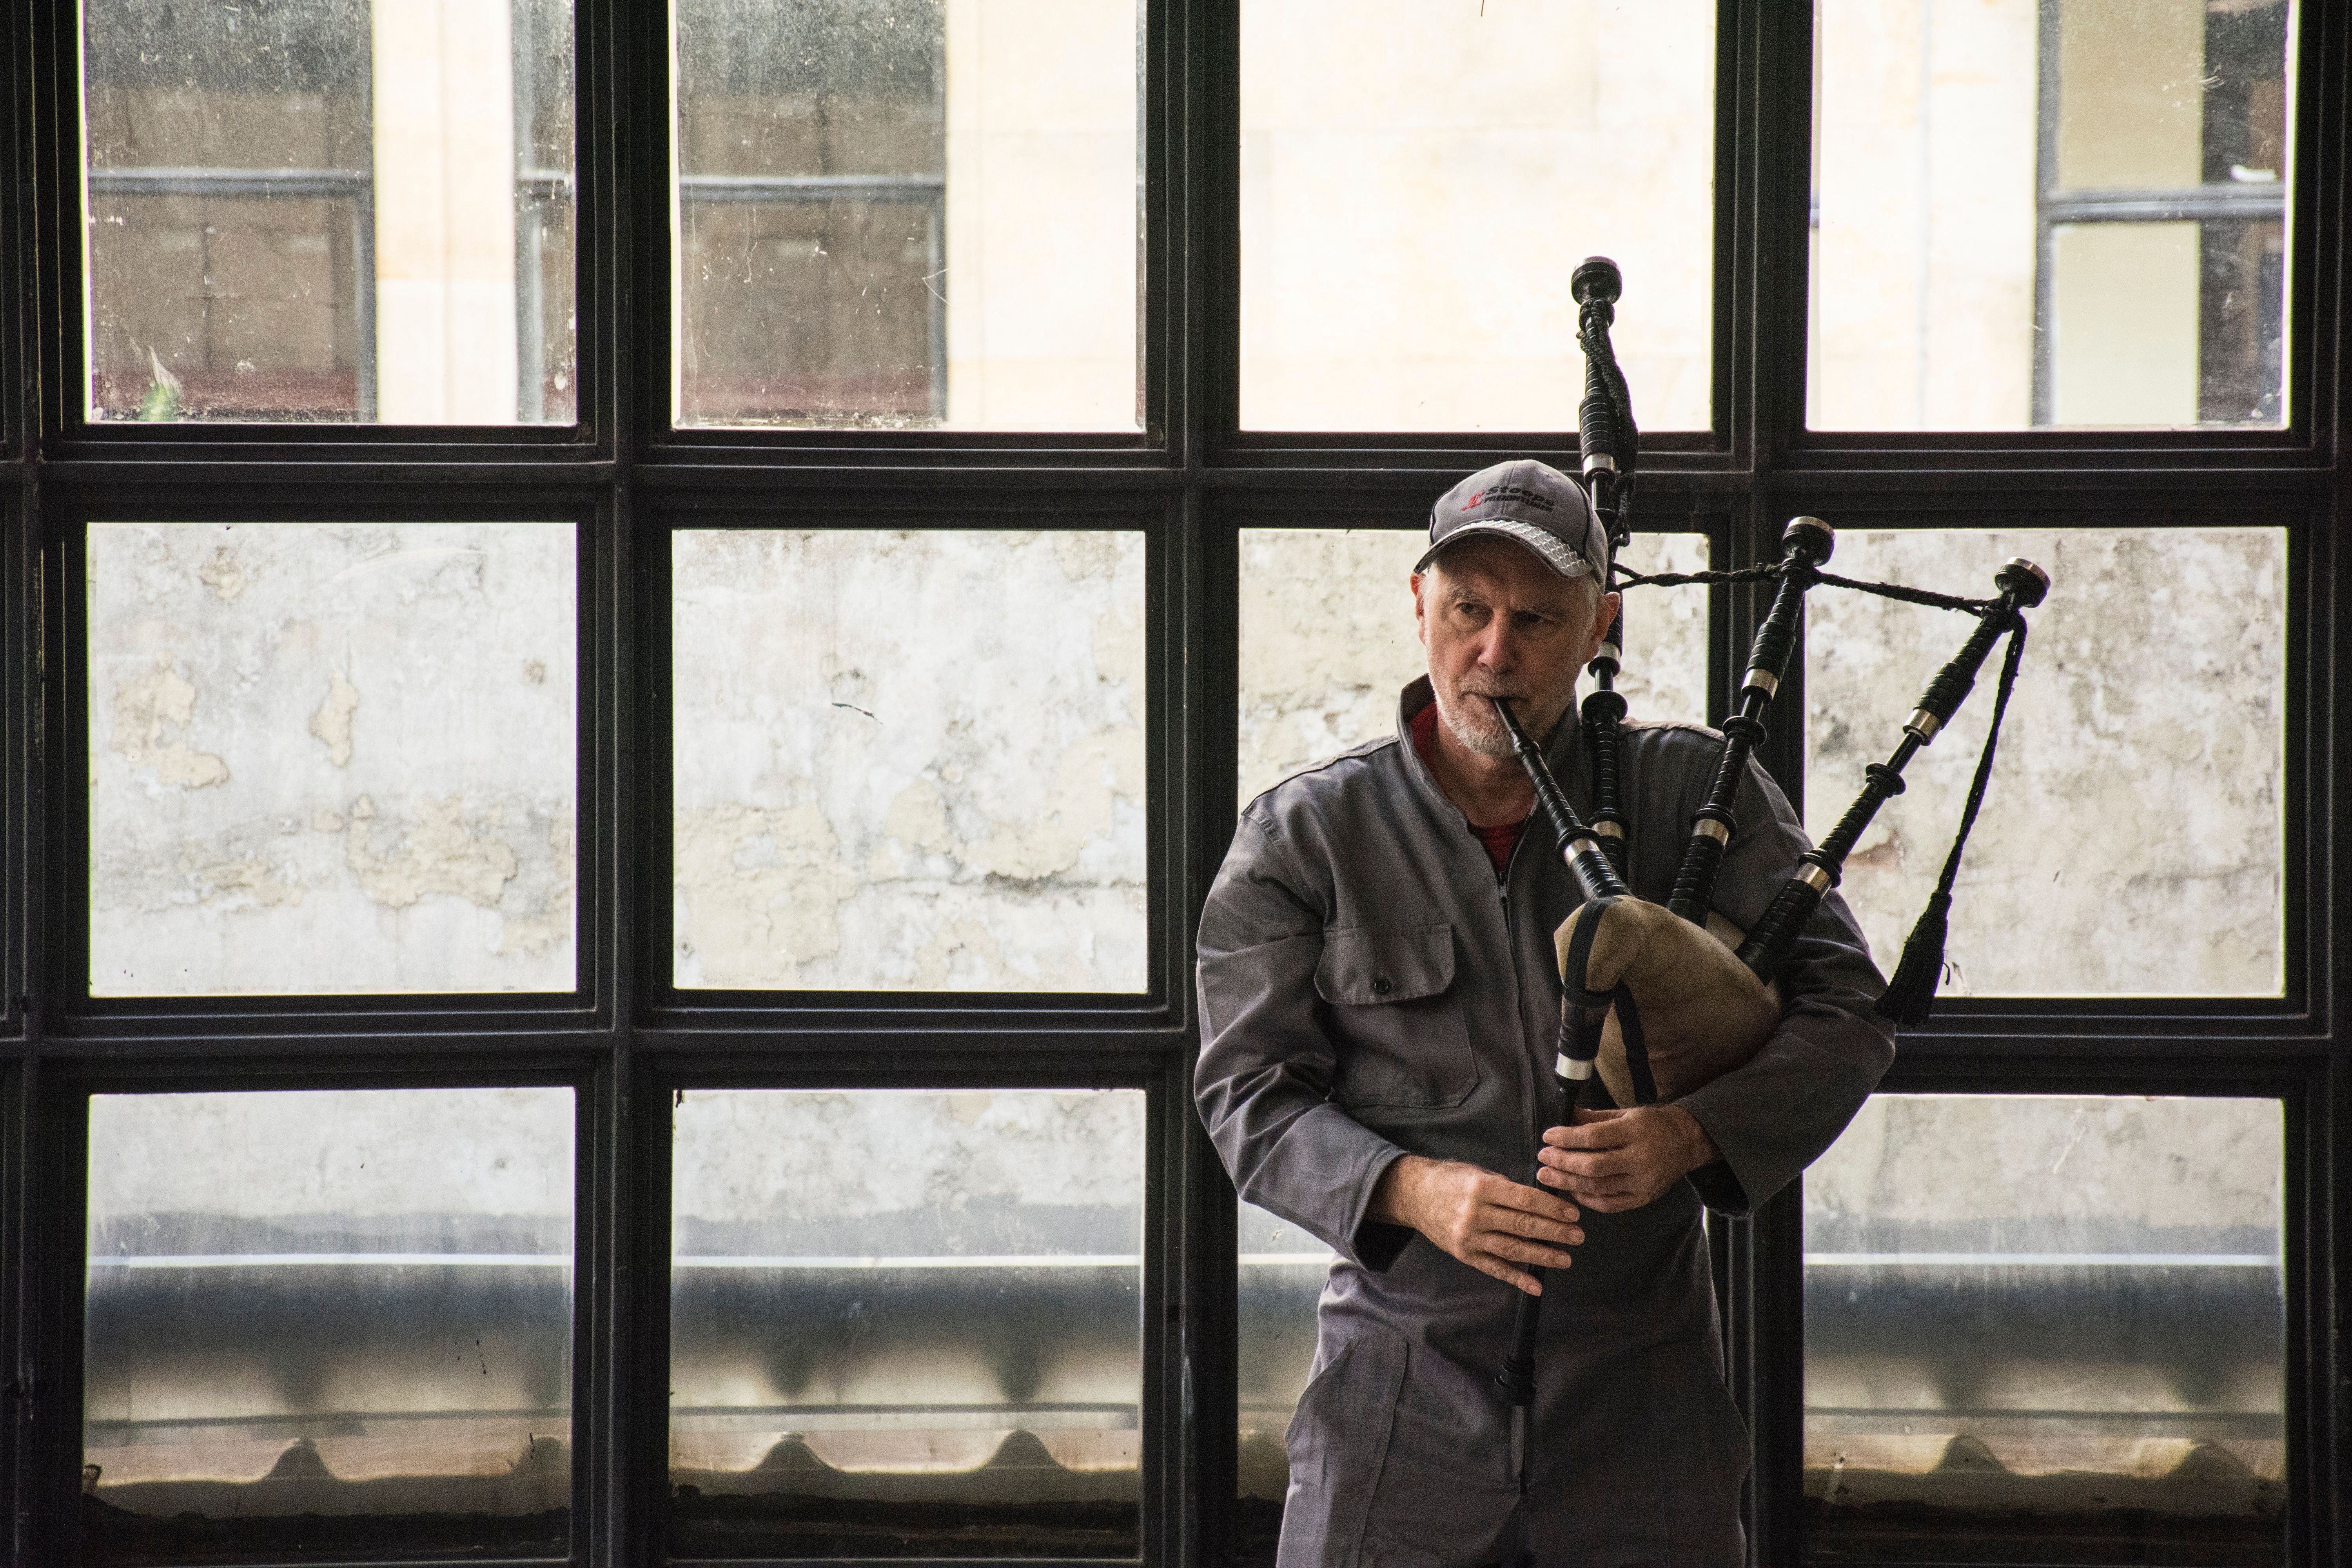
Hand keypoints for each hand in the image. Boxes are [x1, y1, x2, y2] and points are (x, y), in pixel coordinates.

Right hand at [1368, 1154, 1584, 1295]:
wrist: (1414, 1195)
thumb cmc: (1452, 1180)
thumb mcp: (1479, 1174)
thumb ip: (1507, 1189)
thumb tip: (1542, 1201)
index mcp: (1482, 1188)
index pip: (1524, 1200)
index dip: (1551, 1208)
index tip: (1572, 1214)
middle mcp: (1475, 1214)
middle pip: (1523, 1225)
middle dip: (1554, 1232)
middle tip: (1578, 1236)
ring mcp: (1469, 1238)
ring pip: (1512, 1249)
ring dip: (1542, 1256)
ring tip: (1566, 1258)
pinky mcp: (1464, 1255)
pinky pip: (1495, 1268)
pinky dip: (1517, 1279)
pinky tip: (1536, 1286)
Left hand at [1536, 1104, 1719, 1212]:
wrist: (1687, 1142)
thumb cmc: (1652, 1125)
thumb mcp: (1625, 1113)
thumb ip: (1594, 1117)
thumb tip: (1565, 1115)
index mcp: (1635, 1132)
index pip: (1593, 1138)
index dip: (1566, 1138)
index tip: (1548, 1137)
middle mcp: (1640, 1159)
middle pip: (1593, 1166)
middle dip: (1563, 1163)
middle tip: (1543, 1158)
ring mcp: (1642, 1182)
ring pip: (1598, 1187)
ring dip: (1568, 1183)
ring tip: (1547, 1176)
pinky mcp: (1643, 1198)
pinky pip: (1609, 1204)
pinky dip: (1587, 1199)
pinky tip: (1571, 1190)